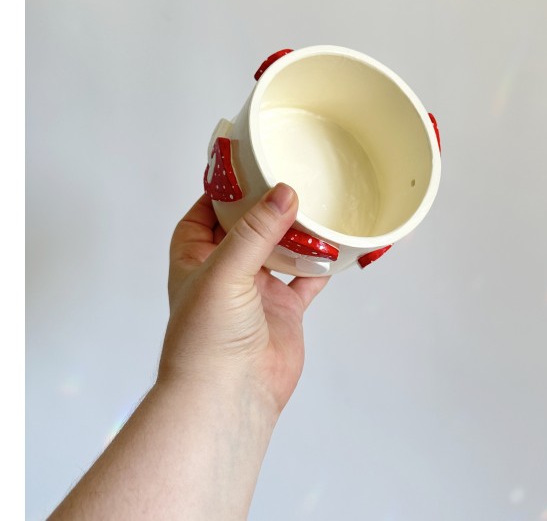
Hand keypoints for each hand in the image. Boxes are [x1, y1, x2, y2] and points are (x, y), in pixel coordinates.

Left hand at [159, 183, 329, 413]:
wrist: (230, 395)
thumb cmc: (207, 338)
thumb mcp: (224, 271)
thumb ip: (255, 232)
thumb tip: (283, 194)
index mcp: (195, 259)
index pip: (204, 214)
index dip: (222, 192)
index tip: (248, 167)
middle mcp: (225, 272)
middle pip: (246, 229)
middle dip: (265, 207)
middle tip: (290, 178)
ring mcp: (256, 291)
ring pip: (279, 251)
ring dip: (295, 233)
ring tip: (316, 204)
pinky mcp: (283, 310)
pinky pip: (305, 280)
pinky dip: (320, 265)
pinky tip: (335, 247)